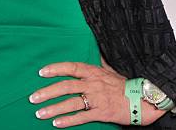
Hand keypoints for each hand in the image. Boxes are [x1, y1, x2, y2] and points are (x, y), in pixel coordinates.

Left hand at [28, 56, 167, 126]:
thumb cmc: (125, 84)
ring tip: (39, 113)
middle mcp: (92, 83)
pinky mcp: (101, 113)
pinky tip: (57, 124)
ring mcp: (96, 98)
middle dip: (47, 92)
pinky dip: (68, 121)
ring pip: (70, 102)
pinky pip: (81, 117)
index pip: (70, 67)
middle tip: (33, 98)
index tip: (41, 72)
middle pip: (66, 86)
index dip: (55, 69)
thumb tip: (95, 52)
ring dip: (53, 108)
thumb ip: (99, 62)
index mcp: (93, 71)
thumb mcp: (110, 69)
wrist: (142, 99)